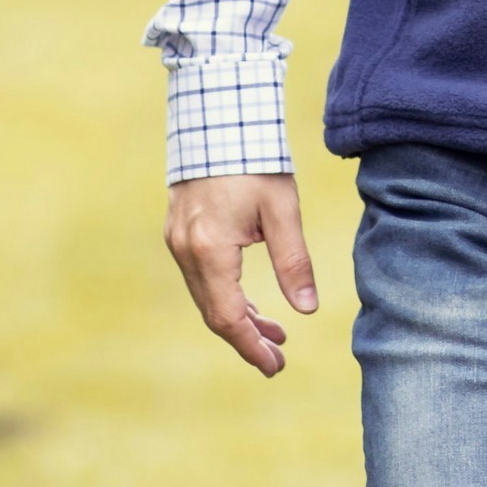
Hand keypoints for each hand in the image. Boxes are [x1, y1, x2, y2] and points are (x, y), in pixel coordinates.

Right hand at [164, 172, 317, 376]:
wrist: (217, 121)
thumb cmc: (256, 161)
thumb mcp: (283, 209)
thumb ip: (293, 261)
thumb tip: (307, 309)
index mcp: (210, 250)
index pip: (228, 316)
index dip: (251, 346)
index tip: (274, 366)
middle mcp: (186, 251)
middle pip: (214, 312)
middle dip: (247, 338)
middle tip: (278, 359)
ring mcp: (178, 242)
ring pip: (207, 297)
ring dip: (239, 318)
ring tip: (275, 334)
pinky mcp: (181, 233)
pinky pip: (202, 279)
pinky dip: (227, 296)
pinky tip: (253, 306)